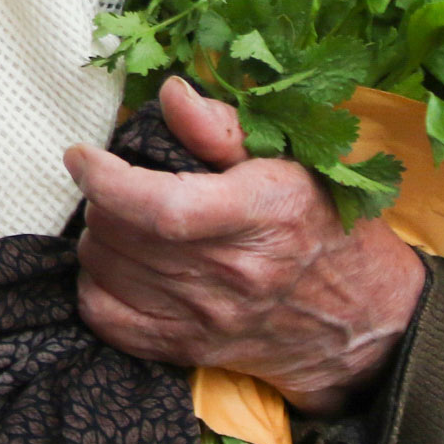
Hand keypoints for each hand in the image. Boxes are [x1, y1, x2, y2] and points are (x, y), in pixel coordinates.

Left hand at [62, 75, 425, 412]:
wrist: (363, 319)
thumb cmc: (322, 225)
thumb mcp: (293, 161)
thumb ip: (224, 128)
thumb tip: (170, 94)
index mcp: (259, 215)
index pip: (161, 207)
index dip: (105, 180)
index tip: (81, 156)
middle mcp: (231, 274)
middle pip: (122, 235)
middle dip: (103, 198)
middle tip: (120, 182)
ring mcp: (207, 320)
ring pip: (106, 271)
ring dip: (99, 237)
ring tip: (123, 220)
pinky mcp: (189, 350)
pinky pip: (106, 319)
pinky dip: (96, 285)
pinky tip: (117, 264)